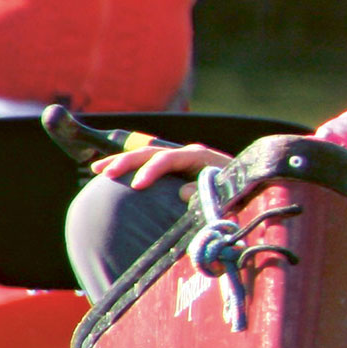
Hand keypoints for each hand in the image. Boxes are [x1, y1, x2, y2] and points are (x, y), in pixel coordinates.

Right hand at [91, 142, 228, 194]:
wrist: (248, 188)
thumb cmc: (238, 194)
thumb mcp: (226, 194)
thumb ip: (206, 193)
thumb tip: (182, 193)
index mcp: (199, 157)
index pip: (169, 158)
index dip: (151, 170)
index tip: (137, 185)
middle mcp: (187, 154)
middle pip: (151, 152)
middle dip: (127, 161)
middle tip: (106, 174)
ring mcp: (179, 160)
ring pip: (145, 155)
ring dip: (121, 161)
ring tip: (98, 170)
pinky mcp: (174, 169)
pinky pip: (148, 165)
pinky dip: (129, 168)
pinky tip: (109, 175)